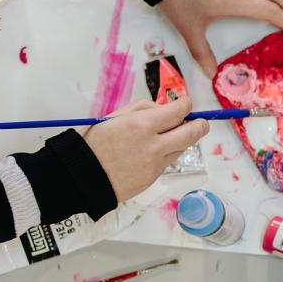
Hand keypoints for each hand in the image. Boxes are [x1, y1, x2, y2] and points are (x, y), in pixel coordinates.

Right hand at [83, 98, 208, 202]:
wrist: (82, 176)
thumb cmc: (95, 143)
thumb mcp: (115, 116)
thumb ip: (143, 109)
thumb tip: (165, 108)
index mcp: (143, 124)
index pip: (179, 111)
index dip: (187, 105)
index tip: (186, 104)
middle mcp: (154, 144)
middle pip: (192, 133)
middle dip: (200, 125)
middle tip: (200, 122)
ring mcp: (156, 163)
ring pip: (182, 148)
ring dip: (181, 140)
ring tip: (169, 135)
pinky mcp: (154, 177)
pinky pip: (168, 161)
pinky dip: (167, 153)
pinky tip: (153, 151)